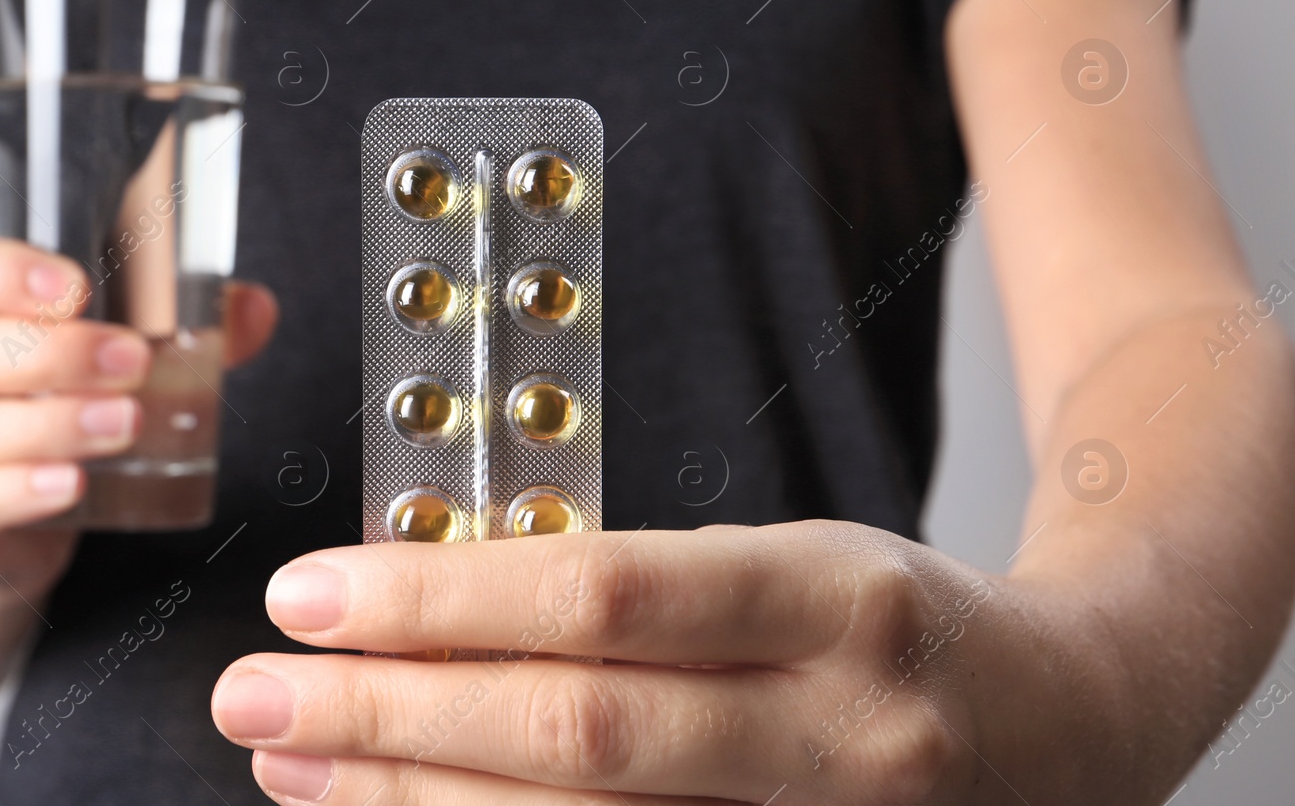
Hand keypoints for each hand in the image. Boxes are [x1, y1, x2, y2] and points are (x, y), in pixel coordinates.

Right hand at [0, 233, 277, 600]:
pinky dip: (18, 491)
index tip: (75, 285)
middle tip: (131, 360)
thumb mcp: (122, 357)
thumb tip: (254, 308)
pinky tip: (71, 485)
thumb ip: (186, 329)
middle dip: (49, 352)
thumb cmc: (59, 406)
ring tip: (123, 422)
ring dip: (48, 424)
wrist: (8, 520)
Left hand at [212, 523, 1035, 804]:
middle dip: (391, 719)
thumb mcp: (792, 554)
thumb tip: (441, 614)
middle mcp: (844, 739)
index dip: (442, 604)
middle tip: (255, 694)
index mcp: (837, 600)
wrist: (1077, 720)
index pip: (605, 602)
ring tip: (295, 766)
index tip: (311, 592)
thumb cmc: (899, 616)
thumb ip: (639, 592)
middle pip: (576, 741)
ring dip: (415, 804)